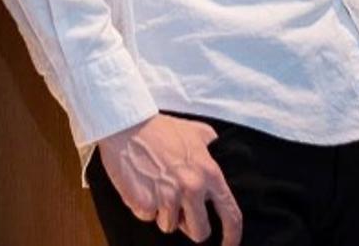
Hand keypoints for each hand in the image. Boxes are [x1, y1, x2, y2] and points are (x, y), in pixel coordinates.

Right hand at [98, 114, 241, 243]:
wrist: (127, 125)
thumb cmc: (159, 128)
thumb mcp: (194, 130)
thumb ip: (209, 143)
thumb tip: (218, 146)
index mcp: (209, 173)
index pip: (231, 215)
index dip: (232, 236)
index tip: (229, 244)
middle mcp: (192, 188)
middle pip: (199, 232)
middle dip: (189, 225)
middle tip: (177, 209)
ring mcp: (168, 197)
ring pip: (169, 226)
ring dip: (161, 213)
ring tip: (154, 186)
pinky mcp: (144, 202)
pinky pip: (146, 217)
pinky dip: (142, 206)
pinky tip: (139, 185)